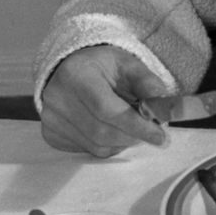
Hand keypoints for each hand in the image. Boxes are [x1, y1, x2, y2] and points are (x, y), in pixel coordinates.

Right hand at [39, 46, 215, 156]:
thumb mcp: (127, 64)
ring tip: (130, 126)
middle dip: (134, 136)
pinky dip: (107, 145)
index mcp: (76, 75)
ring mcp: (51, 120)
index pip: (107, 110)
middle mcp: (57, 99)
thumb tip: (164, 107)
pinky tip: (110, 129)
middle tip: (152, 132)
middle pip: (102, 132)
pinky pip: (87, 150)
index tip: (161, 136)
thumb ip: (147, 83)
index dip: (136, 126)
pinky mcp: (51, 135)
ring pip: (96, 146)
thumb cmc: (102, 66)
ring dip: (122, 142)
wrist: (67, 68)